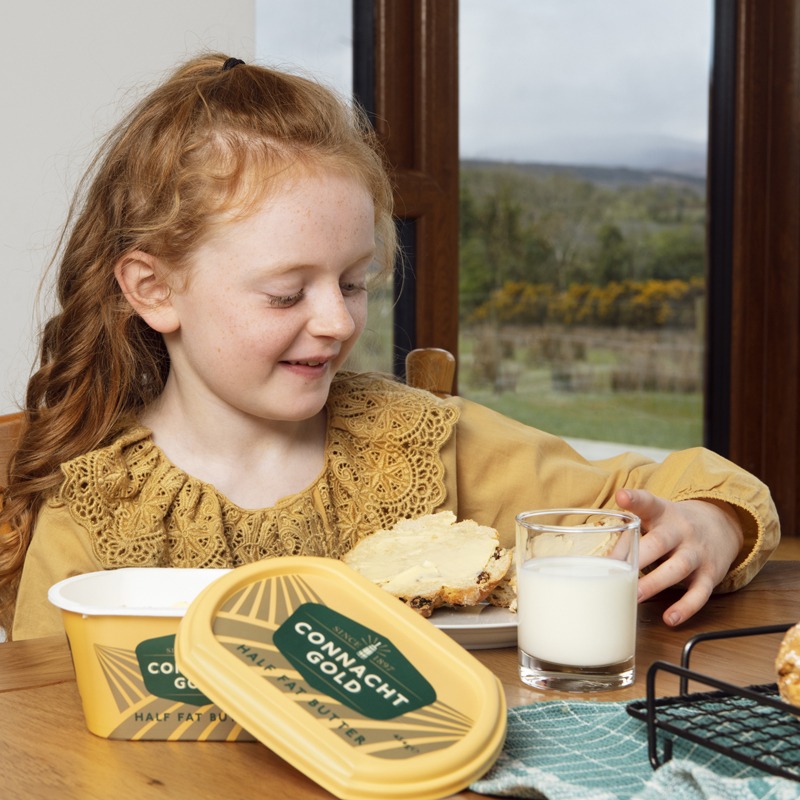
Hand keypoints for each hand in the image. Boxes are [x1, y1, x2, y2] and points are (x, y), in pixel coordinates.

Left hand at [615, 488, 743, 626]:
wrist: (721, 526)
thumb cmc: (673, 525)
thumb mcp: (655, 517)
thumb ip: (629, 530)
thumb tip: (599, 557)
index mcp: (662, 514)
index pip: (648, 502)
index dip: (634, 499)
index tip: (621, 496)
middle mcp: (680, 531)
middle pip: (659, 542)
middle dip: (638, 557)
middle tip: (616, 571)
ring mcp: (696, 553)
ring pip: (677, 568)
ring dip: (655, 584)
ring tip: (635, 596)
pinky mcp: (710, 574)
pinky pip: (699, 593)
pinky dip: (685, 607)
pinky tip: (670, 618)